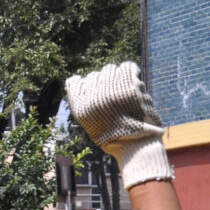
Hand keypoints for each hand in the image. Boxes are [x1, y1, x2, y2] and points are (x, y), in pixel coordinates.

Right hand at [65, 62, 171, 188]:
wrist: (134, 143)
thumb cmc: (112, 136)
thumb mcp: (89, 123)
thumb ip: (82, 103)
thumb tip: (80, 81)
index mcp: (81, 107)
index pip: (75, 83)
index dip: (84, 86)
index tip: (93, 93)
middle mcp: (94, 96)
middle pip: (94, 76)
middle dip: (101, 84)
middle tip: (111, 97)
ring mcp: (113, 89)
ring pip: (109, 69)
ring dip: (115, 77)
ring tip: (122, 89)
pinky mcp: (131, 85)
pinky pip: (127, 66)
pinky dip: (130, 71)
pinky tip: (131, 80)